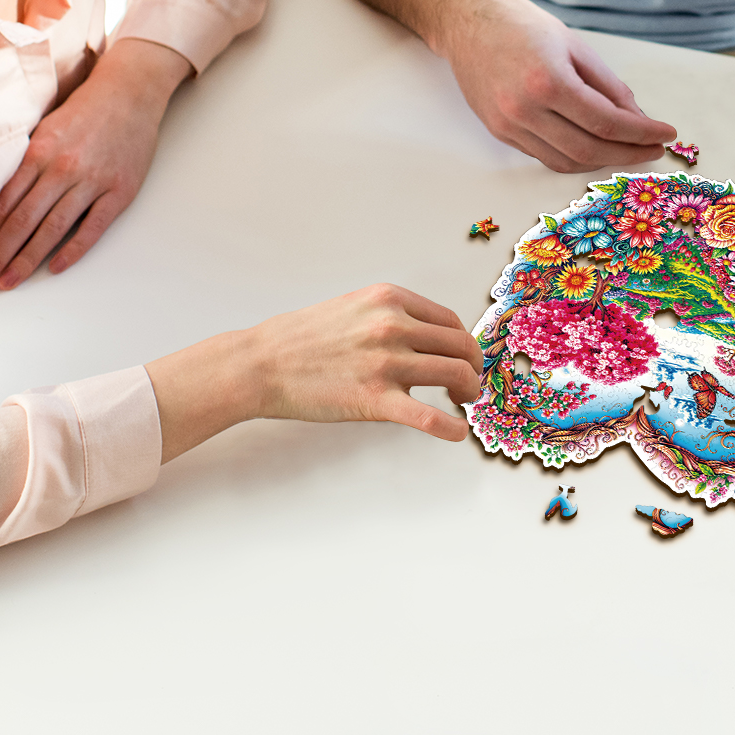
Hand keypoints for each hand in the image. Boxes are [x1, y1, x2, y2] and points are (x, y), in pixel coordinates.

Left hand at [0, 38, 190, 294]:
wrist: (130, 92)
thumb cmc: (84, 111)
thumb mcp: (44, 130)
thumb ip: (24, 165)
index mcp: (38, 153)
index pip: (2, 207)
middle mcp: (61, 169)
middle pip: (20, 223)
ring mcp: (92, 181)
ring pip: (52, 229)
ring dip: (26, 260)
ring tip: (7, 283)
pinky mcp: (120, 190)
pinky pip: (93, 226)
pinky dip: (73, 249)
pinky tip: (54, 267)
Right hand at [147, 284, 484, 460]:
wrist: (261, 363)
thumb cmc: (302, 338)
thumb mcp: (354, 307)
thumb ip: (392, 316)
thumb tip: (429, 337)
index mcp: (390, 300)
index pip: (449, 321)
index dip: (464, 342)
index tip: (464, 357)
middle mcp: (393, 326)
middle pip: (459, 346)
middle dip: (473, 366)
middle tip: (470, 382)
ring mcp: (386, 363)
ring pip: (454, 374)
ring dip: (468, 390)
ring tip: (462, 401)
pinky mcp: (375, 400)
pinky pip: (428, 417)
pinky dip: (451, 428)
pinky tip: (457, 434)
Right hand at [440, 0, 674, 171]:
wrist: (467, 21)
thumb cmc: (521, 25)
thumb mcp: (575, 46)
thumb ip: (608, 86)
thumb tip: (637, 118)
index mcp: (548, 81)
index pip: (607, 122)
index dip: (642, 133)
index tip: (665, 135)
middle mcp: (524, 109)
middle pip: (589, 150)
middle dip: (628, 154)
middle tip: (652, 149)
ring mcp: (508, 125)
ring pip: (566, 161)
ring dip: (602, 161)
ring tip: (627, 149)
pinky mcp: (499, 132)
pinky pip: (544, 156)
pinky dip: (574, 157)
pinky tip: (594, 146)